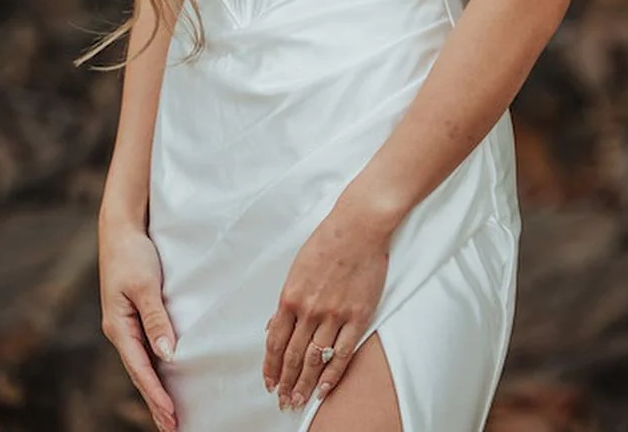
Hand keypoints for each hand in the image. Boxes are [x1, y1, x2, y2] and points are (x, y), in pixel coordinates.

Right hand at [98, 219, 178, 430]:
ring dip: (155, 388)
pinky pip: (145, 348)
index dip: (156, 395)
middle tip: (173, 427)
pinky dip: (154, 367)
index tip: (171, 416)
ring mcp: (125, 324)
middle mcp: (119, 330)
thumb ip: (155, 319)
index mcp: (118, 326)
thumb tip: (167, 354)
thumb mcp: (144, 285)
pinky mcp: (133, 314)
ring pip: (142, 363)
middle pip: (139, 373)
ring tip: (169, 413)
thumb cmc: (131, 254)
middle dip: (155, 401)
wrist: (120, 228)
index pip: (140, 369)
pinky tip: (165, 375)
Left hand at [263, 201, 391, 411]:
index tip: (269, 382)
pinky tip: (323, 389)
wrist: (359, 226)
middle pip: (292, 356)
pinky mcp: (357, 316)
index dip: (270, 366)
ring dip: (304, 384)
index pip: (275, 341)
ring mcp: (334, 314)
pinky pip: (342, 353)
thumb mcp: (297, 268)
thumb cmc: (328, 241)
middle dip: (285, 382)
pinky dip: (331, 375)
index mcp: (290, 296)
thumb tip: (272, 325)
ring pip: (314, 359)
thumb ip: (287, 300)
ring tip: (298, 401)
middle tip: (282, 401)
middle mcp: (309, 309)